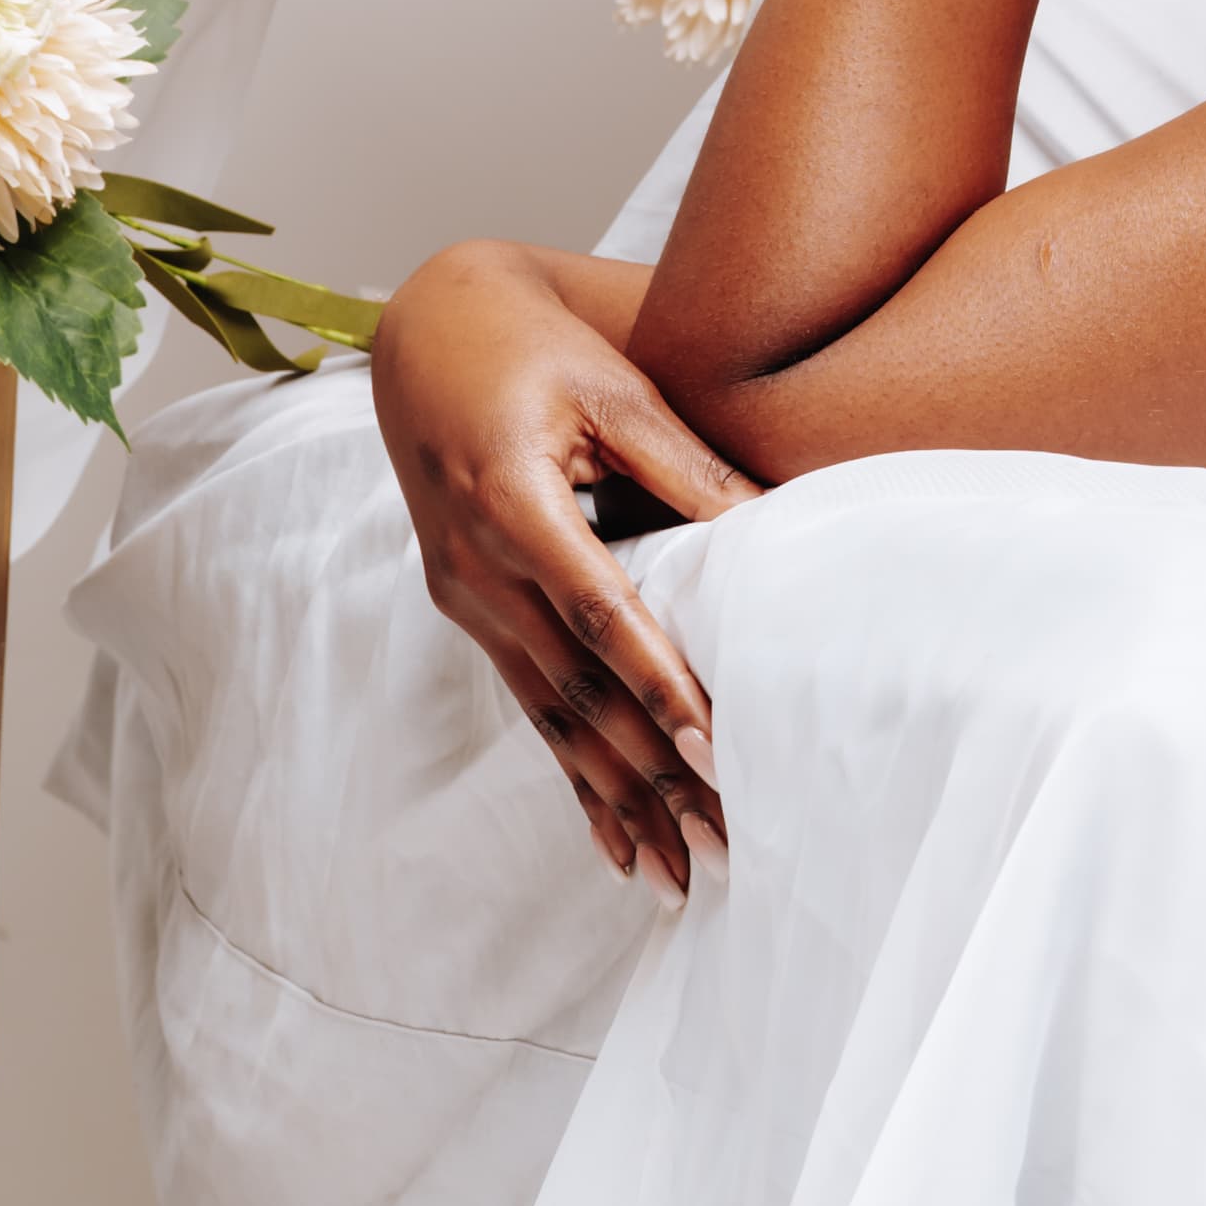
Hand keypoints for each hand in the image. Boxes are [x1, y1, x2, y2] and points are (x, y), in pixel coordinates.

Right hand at [370, 243, 754, 893]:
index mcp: (511, 501)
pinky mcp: (471, 611)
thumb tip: (780, 524)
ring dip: (618, 798)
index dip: (657, 681)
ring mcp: (466, 598)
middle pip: (577, 689)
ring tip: (680, 874)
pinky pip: (531, 707)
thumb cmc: (535, 344)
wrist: (425, 331)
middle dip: (651, 773)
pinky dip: (575, 777)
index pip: (598, 610)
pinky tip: (614, 843)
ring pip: (553, 718)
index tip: (714, 745)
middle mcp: (476, 566)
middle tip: (724, 843)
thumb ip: (687, 464)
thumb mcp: (614, 385)